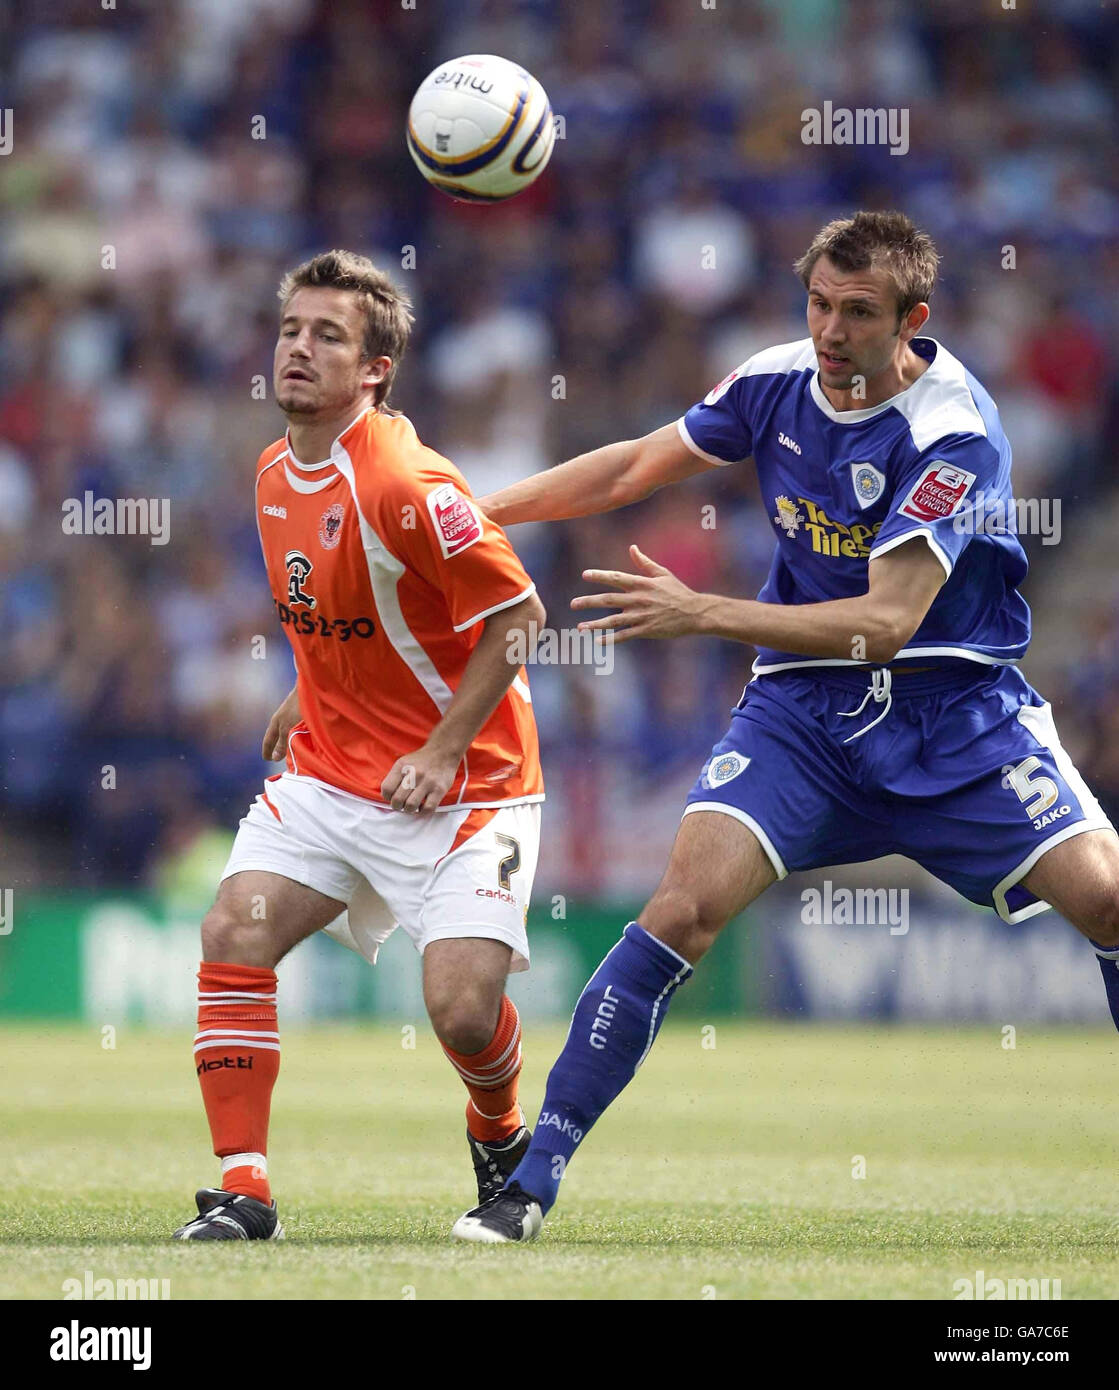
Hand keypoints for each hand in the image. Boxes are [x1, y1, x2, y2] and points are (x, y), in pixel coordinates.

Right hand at [262, 685, 300, 760]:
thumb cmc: (298, 706)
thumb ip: (282, 742)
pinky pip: (297, 727)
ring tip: (294, 751)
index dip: (267, 751)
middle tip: (279, 758)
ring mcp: (292, 715)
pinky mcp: (302, 713)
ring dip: (289, 741)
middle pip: (278, 736)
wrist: (311, 687)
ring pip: (288, 732)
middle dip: (278, 747)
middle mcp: (282, 719)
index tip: (267, 759)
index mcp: (276, 723)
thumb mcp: (288, 727)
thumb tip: (274, 757)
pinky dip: (298, 735)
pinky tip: (305, 738)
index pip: (268, 740)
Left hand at [381, 743, 461, 812]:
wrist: (443, 752)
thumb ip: (394, 777)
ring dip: (409, 810)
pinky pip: (428, 808)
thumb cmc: (421, 761)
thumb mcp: (404, 762)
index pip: (387, 789)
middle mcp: (414, 773)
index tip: (392, 797)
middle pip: (397, 800)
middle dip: (397, 806)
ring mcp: (427, 782)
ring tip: (412, 806)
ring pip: (411, 805)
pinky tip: (422, 807)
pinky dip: (423, 812)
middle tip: (402, 805)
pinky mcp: (439, 789)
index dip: (387, 797)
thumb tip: (388, 797)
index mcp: (402, 766)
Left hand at [571, 544, 707, 642]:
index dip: (600, 576)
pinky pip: (625, 636)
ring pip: (613, 621)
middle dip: (589, 602)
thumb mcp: (662, 574)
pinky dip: (611, 639)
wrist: (695, 613)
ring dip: (595, 624)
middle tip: (573, 604)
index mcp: (642, 584)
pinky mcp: (646, 630)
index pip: (616, 578)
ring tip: (580, 627)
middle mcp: (638, 599)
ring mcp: (641, 616)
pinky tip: (598, 642)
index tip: (585, 575)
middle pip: (608, 600)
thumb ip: (644, 563)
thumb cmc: (678, 592)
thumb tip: (632, 548)